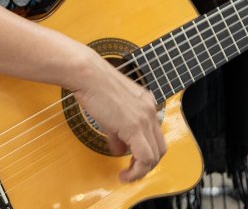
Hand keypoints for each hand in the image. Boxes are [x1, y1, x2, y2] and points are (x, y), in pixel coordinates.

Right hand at [70, 54, 165, 182]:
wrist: (87, 74)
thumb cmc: (94, 84)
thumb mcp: (111, 109)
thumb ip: (118, 132)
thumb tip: (120, 148)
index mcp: (146, 104)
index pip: (155, 136)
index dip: (147, 153)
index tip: (134, 160)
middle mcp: (150, 111)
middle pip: (160, 149)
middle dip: (147, 165)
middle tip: (132, 171)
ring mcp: (144, 118)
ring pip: (154, 156)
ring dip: (141, 170)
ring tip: (127, 175)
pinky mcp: (134, 126)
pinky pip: (144, 157)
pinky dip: (137, 171)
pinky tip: (125, 174)